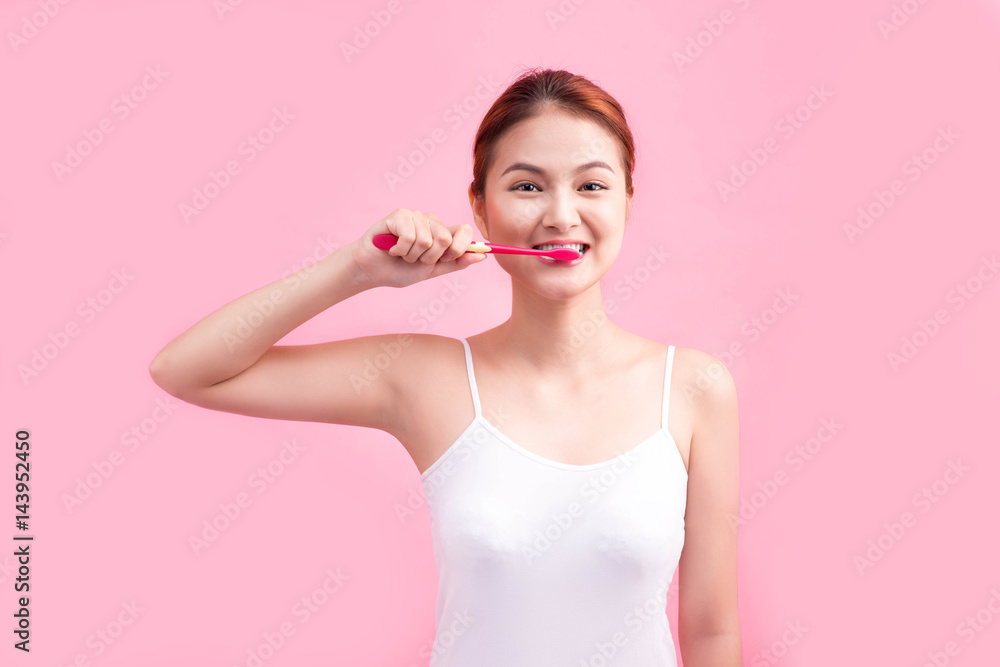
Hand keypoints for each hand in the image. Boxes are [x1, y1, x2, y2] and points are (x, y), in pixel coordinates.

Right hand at [350, 208, 487, 287]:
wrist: (373, 272)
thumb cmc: (401, 270)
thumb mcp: (433, 270)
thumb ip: (457, 263)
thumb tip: (483, 255)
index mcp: (443, 233)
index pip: (464, 231)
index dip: (460, 248)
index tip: (446, 259)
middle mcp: (431, 222)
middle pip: (445, 238)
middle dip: (429, 258)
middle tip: (415, 259)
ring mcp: (416, 216)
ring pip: (426, 240)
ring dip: (412, 255)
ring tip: (401, 254)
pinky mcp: (400, 215)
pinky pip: (410, 235)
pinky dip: (400, 249)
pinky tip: (392, 248)